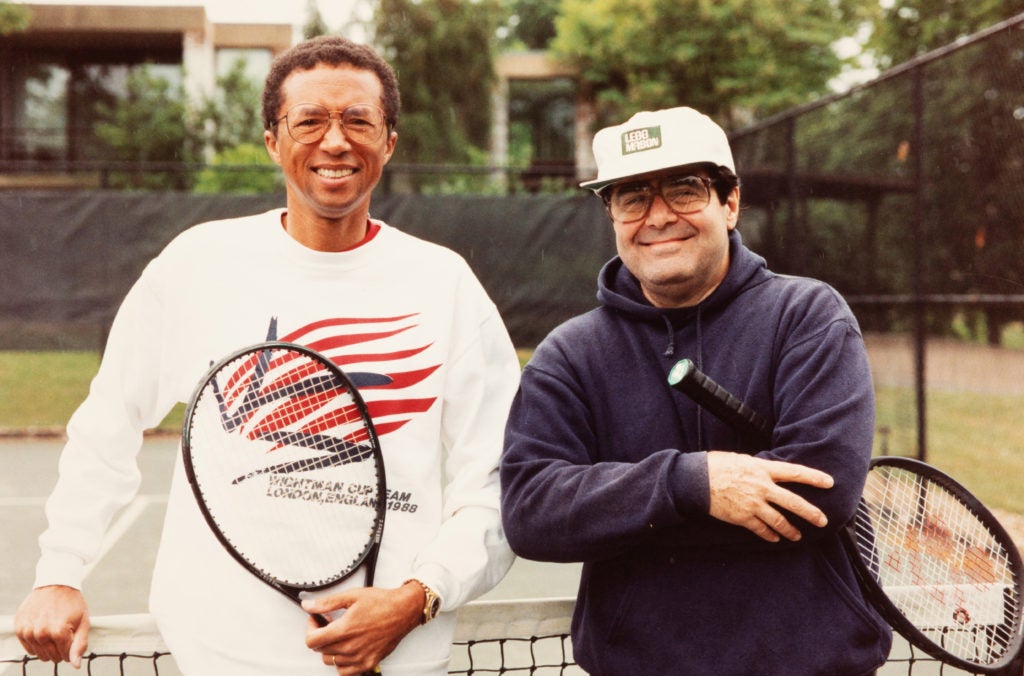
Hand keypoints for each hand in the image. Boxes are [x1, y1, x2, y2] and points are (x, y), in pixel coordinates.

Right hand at [14, 585, 89, 667]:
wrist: (55, 583)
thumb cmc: (72, 603)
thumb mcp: (83, 622)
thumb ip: (80, 645)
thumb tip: (75, 666)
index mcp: (58, 631)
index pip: (65, 656)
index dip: (70, 648)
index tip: (72, 635)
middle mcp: (41, 633)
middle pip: (51, 657)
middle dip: (59, 648)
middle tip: (62, 631)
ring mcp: (28, 630)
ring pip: (39, 654)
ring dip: (47, 646)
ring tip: (52, 628)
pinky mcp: (19, 628)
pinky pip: (28, 647)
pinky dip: (36, 642)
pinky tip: (42, 629)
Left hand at [303, 582, 423, 674]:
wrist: (404, 610)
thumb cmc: (382, 602)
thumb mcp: (352, 596)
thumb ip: (327, 603)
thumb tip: (309, 606)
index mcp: (344, 630)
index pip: (312, 641)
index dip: (310, 628)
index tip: (315, 620)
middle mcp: (351, 647)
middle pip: (320, 650)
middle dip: (320, 635)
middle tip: (329, 623)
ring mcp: (360, 658)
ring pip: (330, 661)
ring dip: (330, 649)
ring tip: (339, 635)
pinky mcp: (368, 663)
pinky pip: (344, 671)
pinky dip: (341, 662)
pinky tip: (347, 649)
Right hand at [706, 451, 833, 542]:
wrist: (696, 480)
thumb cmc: (717, 465)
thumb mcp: (742, 460)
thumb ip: (760, 469)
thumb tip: (771, 473)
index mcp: (762, 469)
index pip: (794, 472)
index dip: (814, 478)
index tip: (829, 483)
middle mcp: (762, 487)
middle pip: (793, 502)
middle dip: (811, 513)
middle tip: (823, 521)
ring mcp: (753, 504)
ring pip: (779, 521)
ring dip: (790, 530)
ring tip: (797, 536)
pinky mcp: (742, 517)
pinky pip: (761, 529)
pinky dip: (769, 535)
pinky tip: (774, 539)